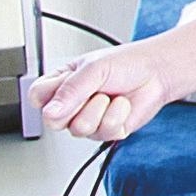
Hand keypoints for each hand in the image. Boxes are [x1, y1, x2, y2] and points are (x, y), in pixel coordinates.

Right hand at [28, 43, 171, 140]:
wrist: (158, 73)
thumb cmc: (127, 63)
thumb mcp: (94, 69)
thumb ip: (69, 90)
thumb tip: (49, 114)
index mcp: (61, 84)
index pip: (37, 97)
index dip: (51, 95)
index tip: (69, 85)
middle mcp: (71, 105)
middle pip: (53, 121)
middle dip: (79, 104)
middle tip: (95, 89)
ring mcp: (88, 120)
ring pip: (79, 129)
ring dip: (100, 109)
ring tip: (110, 95)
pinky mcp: (107, 132)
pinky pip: (104, 132)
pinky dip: (118, 115)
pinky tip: (122, 104)